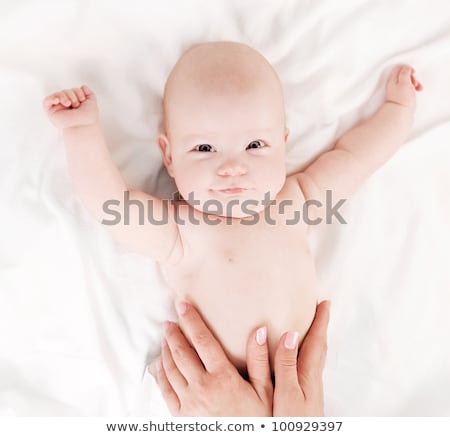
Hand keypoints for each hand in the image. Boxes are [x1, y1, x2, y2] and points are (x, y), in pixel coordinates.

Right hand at [43, 85, 98, 128]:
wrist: (83, 125)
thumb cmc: (88, 116)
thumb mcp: (92, 102)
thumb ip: (89, 92)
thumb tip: (83, 86)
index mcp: (75, 103)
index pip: (74, 90)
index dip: (79, 92)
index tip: (83, 101)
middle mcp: (66, 105)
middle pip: (66, 91)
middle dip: (72, 95)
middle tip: (76, 105)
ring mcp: (58, 108)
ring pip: (58, 94)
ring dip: (64, 96)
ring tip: (69, 104)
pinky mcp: (51, 111)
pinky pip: (47, 101)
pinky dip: (51, 98)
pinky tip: (57, 100)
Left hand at [149, 300, 329, 416]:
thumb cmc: (256, 420)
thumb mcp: (265, 391)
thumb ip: (260, 360)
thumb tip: (260, 330)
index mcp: (222, 378)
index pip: (202, 341)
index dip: (191, 320)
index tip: (183, 305)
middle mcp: (201, 388)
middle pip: (181, 352)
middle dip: (174, 333)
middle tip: (169, 320)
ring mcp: (188, 403)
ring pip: (170, 369)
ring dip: (166, 350)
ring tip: (165, 337)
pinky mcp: (181, 417)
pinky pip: (165, 390)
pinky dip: (160, 374)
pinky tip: (159, 364)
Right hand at [273, 300, 329, 415]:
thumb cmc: (293, 423)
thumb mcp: (286, 393)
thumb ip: (286, 364)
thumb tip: (289, 334)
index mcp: (308, 375)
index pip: (316, 341)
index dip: (321, 321)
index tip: (325, 302)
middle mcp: (312, 380)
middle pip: (319, 347)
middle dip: (321, 327)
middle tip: (321, 310)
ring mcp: (310, 389)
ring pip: (315, 358)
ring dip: (315, 340)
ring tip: (312, 329)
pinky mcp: (305, 398)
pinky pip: (309, 367)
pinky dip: (308, 355)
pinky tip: (300, 361)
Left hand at [385, 64, 422, 109]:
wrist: (400, 114)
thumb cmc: (402, 99)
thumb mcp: (404, 82)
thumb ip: (404, 72)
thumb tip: (406, 68)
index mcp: (392, 80)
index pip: (400, 68)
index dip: (408, 68)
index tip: (413, 73)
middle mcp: (393, 84)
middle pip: (404, 74)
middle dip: (412, 77)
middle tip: (414, 83)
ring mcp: (396, 91)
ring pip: (407, 81)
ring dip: (414, 83)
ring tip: (417, 88)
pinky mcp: (401, 96)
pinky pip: (407, 88)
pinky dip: (413, 88)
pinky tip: (416, 92)